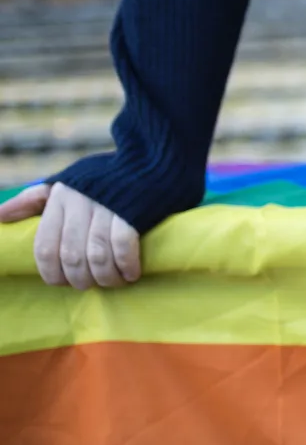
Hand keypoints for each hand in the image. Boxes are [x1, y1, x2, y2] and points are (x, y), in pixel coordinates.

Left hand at [0, 183, 141, 288]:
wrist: (152, 159)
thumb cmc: (106, 176)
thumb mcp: (66, 182)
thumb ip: (33, 200)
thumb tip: (0, 216)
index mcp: (60, 199)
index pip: (45, 247)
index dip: (51, 272)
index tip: (63, 283)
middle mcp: (80, 204)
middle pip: (71, 256)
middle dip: (80, 279)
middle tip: (90, 285)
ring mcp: (108, 208)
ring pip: (97, 256)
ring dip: (105, 277)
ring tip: (114, 282)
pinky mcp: (134, 212)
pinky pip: (124, 247)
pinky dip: (126, 266)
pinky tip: (131, 274)